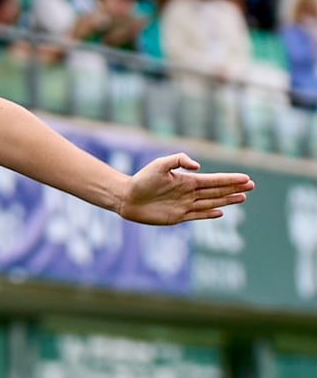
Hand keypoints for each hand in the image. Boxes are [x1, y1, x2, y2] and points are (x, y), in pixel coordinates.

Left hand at [118, 154, 253, 224]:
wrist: (127, 197)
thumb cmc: (142, 179)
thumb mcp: (159, 165)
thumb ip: (179, 160)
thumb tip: (199, 167)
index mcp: (186, 180)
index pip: (214, 180)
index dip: (230, 179)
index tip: (246, 178)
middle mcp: (188, 192)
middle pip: (216, 191)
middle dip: (234, 188)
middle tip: (251, 186)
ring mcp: (184, 205)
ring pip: (211, 203)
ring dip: (227, 200)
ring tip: (243, 198)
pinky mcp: (178, 217)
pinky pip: (198, 215)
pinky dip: (210, 214)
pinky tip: (221, 212)